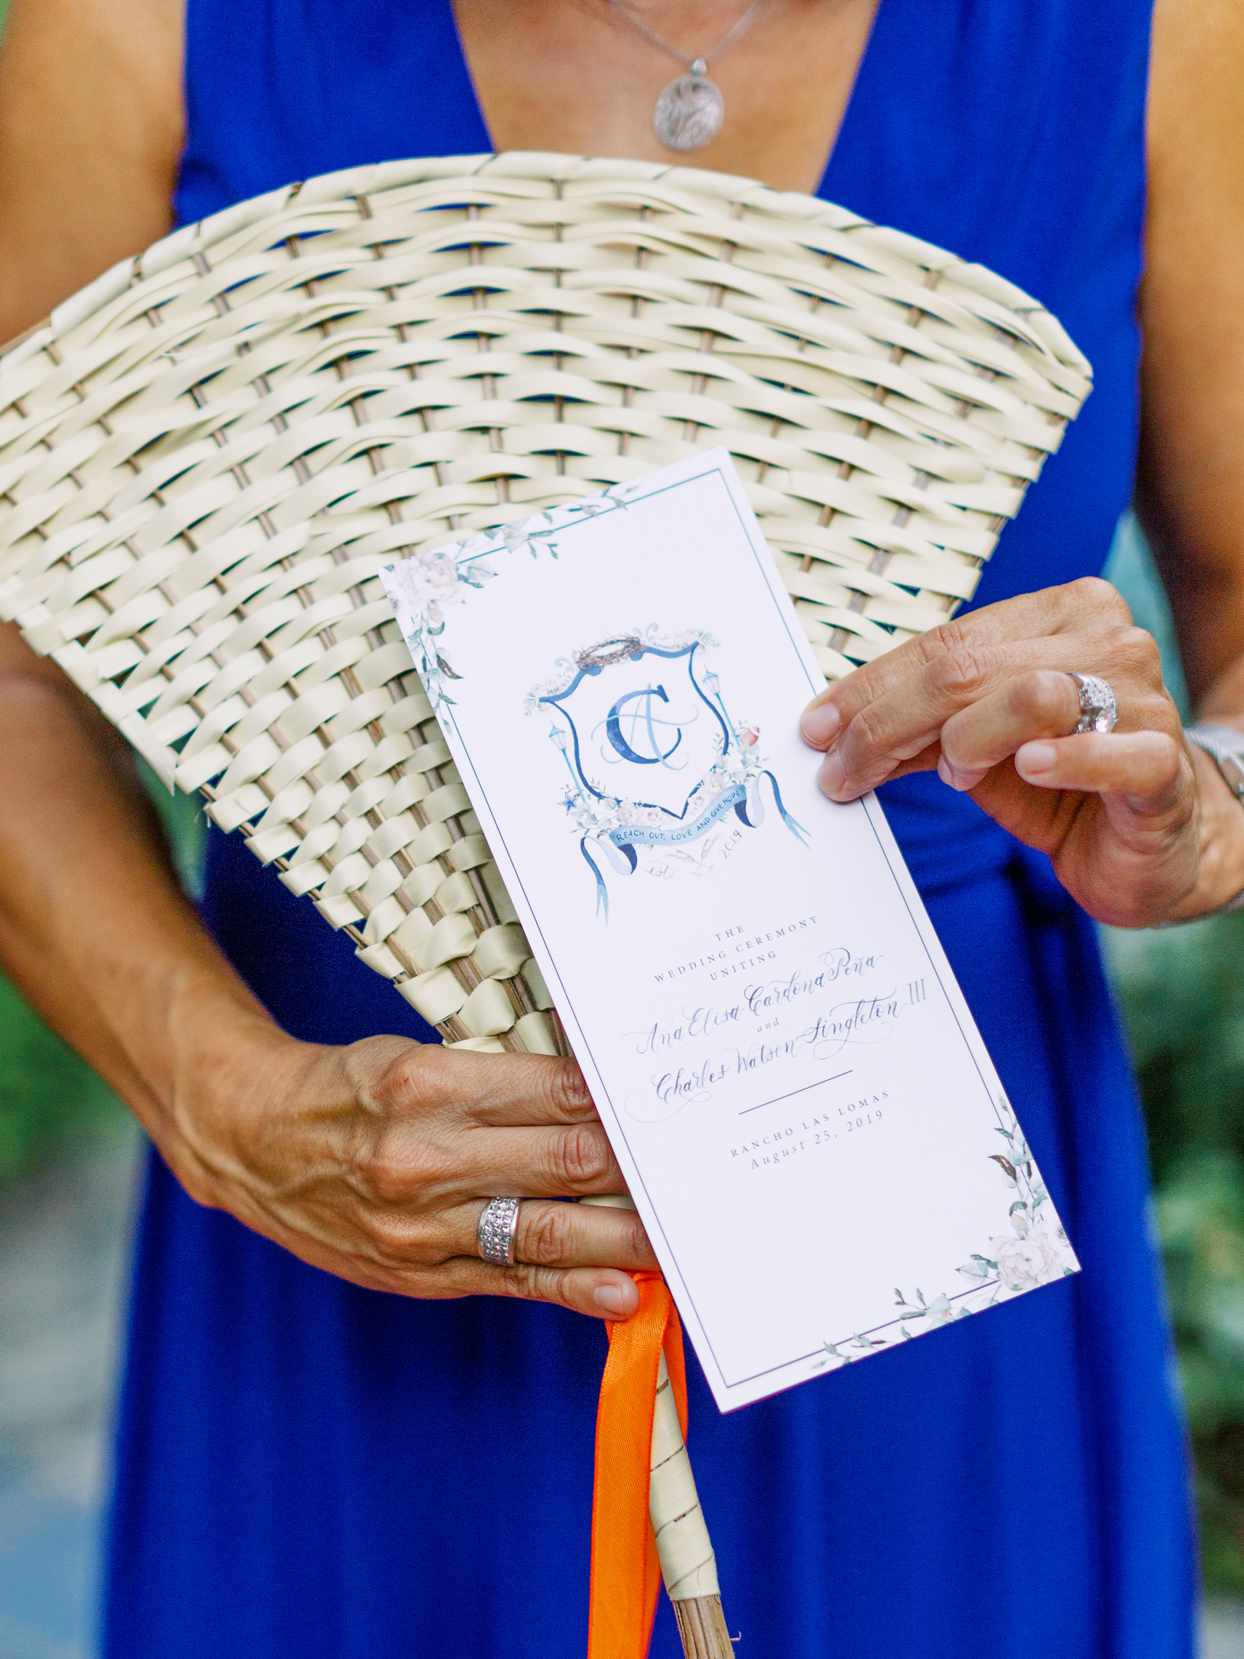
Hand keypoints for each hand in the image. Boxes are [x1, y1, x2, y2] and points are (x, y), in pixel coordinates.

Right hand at [168, 1029, 655, 1317]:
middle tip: (704, 1169)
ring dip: (626, 1237)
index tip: (675, 1108)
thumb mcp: (418, 1058)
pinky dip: (572, 1289)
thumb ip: (503, 1080)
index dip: (624, 1105)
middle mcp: (425, 1156)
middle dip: (642, 1169)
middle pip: (565, 1161)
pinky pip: (510, 1281)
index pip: (557, 1092)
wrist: (254, 1142)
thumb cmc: (350, 1088)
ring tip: (688, 1240)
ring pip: (548, 1229)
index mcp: (428, 1083)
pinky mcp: (418, 1272)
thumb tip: (598, 1096)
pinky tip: (623, 1293)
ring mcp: (421, 1224)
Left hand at [798, 576, 1225, 927]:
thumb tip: (831, 731)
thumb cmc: (1062, 785)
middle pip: (969, 668)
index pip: (944, 643)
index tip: (816, 729)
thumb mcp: (975, 750)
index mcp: (1060, 616)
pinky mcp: (1163, 766)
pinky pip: (1114, 753)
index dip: (870, 688)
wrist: (1151, 844)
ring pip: (1031, 695)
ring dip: (965, 740)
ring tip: (951, 774)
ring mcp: (1143, 700)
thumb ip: (917, 730)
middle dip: (887, 723)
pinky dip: (1066, 759)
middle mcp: (1105, 641)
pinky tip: (1029, 768)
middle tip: (842, 771)